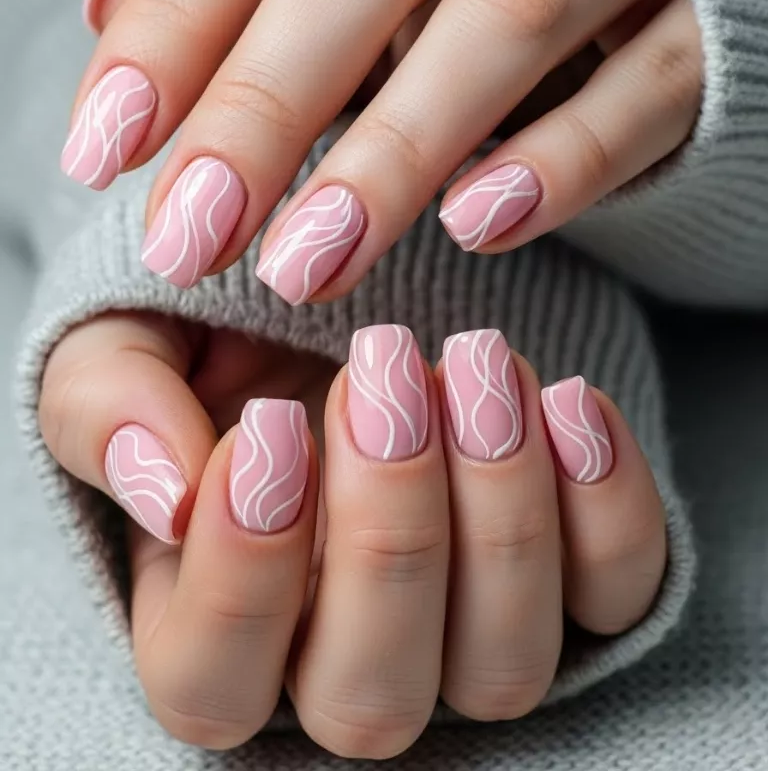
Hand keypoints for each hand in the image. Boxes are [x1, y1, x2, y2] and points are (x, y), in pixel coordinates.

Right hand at [39, 315, 665, 757]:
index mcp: (214, 633)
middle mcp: (345, 664)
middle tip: (384, 373)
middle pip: (370, 695)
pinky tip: (566, 399)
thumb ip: (111, 410)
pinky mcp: (567, 584)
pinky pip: (611, 593)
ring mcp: (464, 636)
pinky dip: (606, 506)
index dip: (243, 568)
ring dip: (499, 515)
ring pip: (500, 666)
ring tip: (477, 366)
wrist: (324, 315)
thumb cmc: (218, 348)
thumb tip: (167, 491)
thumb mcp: (129, 349)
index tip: (269, 425)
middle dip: (388, 532)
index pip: (213, 678)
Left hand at [64, 0, 700, 302]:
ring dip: (393, 152)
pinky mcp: (708, 14)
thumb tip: (102, 12)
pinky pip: (641, 84)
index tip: (106, 152)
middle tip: (191, 238)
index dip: (174, 24)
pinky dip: (558, 159)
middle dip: (263, 104)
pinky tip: (476, 227)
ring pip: (504, 16)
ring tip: (307, 267)